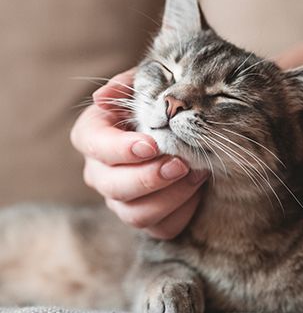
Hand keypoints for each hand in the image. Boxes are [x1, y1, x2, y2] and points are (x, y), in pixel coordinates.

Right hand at [70, 69, 207, 239]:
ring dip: (170, 196)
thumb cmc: (157, 104)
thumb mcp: (145, 85)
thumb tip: (100, 98)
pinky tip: (198, 190)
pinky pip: (161, 228)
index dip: (120, 148)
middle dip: (149, 177)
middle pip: (113, 186)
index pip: (93, 145)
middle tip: (181, 164)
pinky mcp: (146, 217)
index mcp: (93, 136)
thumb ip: (126, 84)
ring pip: (135, 214)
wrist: (181, 129)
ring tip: (197, 173)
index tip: (152, 145)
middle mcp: (100, 172)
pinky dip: (182, 211)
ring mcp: (121, 200)